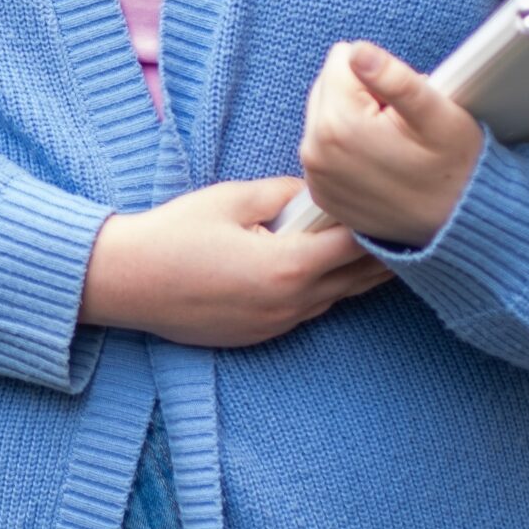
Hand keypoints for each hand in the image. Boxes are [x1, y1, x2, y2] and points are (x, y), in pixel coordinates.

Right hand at [78, 176, 392, 347]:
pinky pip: (306, 312)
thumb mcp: (233, 198)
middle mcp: (291, 303)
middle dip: (382, 255)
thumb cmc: (176, 234)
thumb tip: (317, 193)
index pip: (357, 246)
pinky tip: (325, 271)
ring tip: (376, 249)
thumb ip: (285, 192)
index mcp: (289, 266)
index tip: (395, 207)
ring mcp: (276, 324)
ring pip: (335, 300)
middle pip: (357, 280)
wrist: (126, 282)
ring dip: (354, 276)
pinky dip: (323, 291)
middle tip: (402, 228)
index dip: (380, 226)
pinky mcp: (259, 335)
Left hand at [298, 41, 485, 247]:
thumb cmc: (455, 168)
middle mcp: (314, 151)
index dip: (378, 76)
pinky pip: (325, 148)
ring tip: (393, 145)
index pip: (343, 59)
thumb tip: (356, 51)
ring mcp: (315, 176)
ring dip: (355, 120)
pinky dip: (348, 148)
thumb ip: (394, 78)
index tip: (401, 105)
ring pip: (326, 115)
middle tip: (400, 125)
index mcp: (338, 124)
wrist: (458, 225)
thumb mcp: (438, 114)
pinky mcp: (321, 192)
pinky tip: (380, 163)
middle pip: (329, 87)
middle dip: (363, 96)